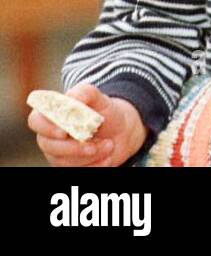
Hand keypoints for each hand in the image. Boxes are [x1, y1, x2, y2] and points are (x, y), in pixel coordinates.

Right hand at [29, 84, 145, 167]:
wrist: (121, 130)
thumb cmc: (104, 111)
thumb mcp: (99, 98)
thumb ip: (85, 93)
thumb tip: (72, 98)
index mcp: (52, 114)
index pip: (36, 120)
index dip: (47, 127)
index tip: (64, 132)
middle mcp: (49, 136)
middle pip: (48, 146)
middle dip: (74, 147)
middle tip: (95, 145)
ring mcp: (57, 153)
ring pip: (63, 162)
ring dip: (89, 156)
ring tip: (109, 145)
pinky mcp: (68, 167)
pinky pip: (76, 171)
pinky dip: (95, 165)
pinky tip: (107, 157)